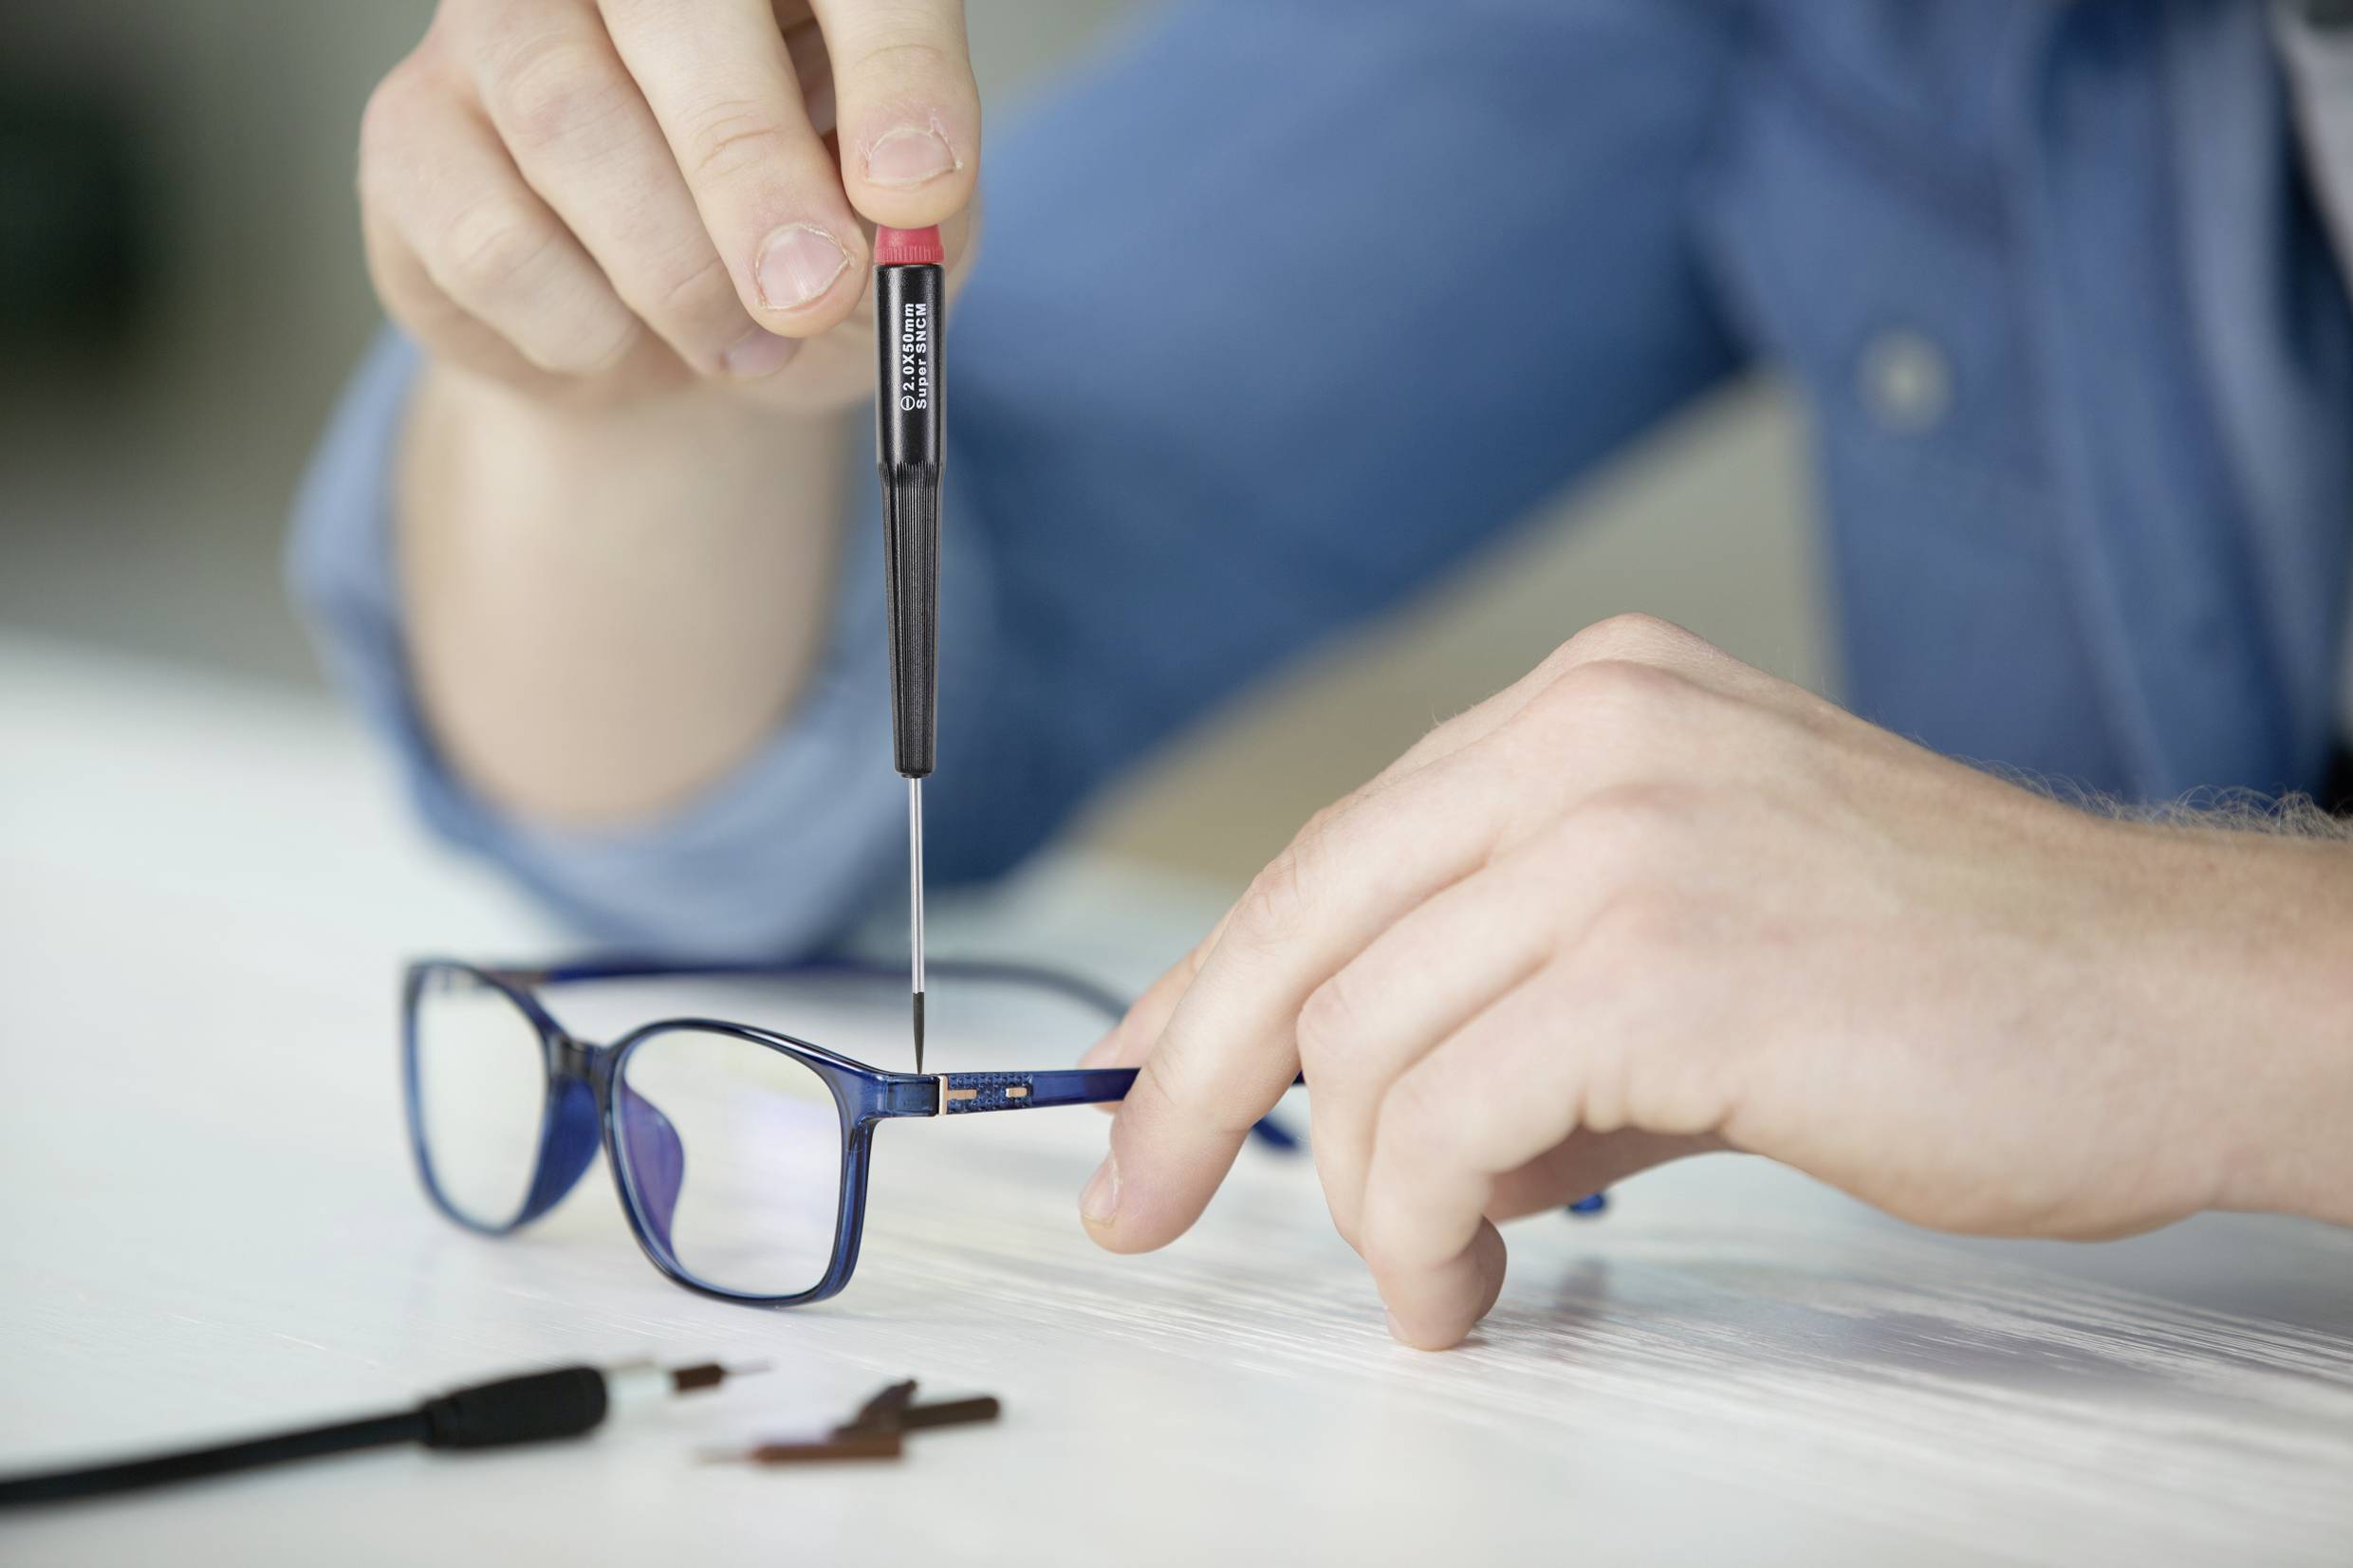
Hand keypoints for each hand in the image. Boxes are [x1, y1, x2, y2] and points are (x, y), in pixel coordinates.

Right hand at [360, 0, 977, 412]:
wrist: (673, 355)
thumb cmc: (801, 252)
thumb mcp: (896, 236)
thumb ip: (918, 210)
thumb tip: (898, 205)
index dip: (893, 66)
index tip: (916, 189)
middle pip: (673, 5)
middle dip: (752, 167)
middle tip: (810, 290)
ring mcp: (499, 24)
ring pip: (569, 119)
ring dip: (674, 272)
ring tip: (743, 344)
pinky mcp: (411, 129)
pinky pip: (492, 236)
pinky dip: (584, 325)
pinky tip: (620, 337)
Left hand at [1077, 615, 2352, 1347]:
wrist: (2171, 1006)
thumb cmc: (1951, 986)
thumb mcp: (1692, 945)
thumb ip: (1521, 1001)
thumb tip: (1359, 1117)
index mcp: (1588, 706)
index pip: (1335, 850)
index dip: (1207, 978)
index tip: (1135, 1080)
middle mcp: (1590, 735)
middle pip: (1300, 922)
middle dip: (1189, 1085)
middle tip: (1139, 1204)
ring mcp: (1629, 833)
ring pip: (1360, 1042)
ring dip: (1367, 1199)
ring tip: (1433, 1274)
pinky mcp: (1670, 961)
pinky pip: (1444, 1118)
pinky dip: (1420, 1229)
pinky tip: (1465, 1281)